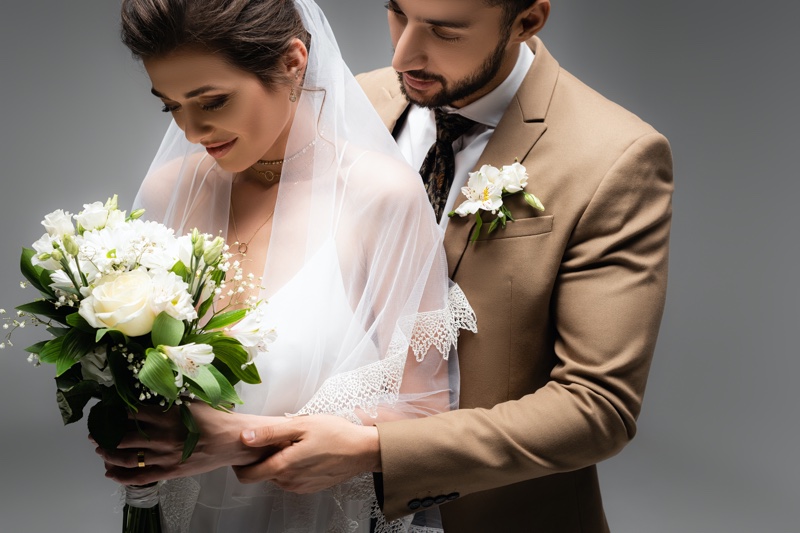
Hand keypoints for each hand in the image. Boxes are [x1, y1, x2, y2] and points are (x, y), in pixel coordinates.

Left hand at [93, 403, 290, 484]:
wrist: (233, 441)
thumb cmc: (216, 419)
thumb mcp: (193, 401)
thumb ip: (172, 398)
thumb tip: (155, 388)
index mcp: (167, 415)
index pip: (132, 412)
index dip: (116, 411)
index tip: (107, 409)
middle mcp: (162, 436)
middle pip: (123, 436)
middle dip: (104, 434)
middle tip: (95, 431)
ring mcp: (164, 456)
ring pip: (126, 458)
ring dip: (108, 454)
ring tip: (99, 449)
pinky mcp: (169, 471)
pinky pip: (140, 477)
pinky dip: (122, 477)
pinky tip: (110, 473)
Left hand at [233, 414, 380, 492]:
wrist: (363, 451)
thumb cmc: (336, 434)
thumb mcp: (301, 424)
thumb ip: (270, 432)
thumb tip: (246, 437)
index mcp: (284, 465)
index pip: (248, 476)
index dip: (240, 465)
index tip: (245, 451)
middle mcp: (289, 481)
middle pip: (262, 474)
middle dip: (263, 459)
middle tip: (276, 439)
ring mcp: (300, 486)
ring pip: (277, 476)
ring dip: (279, 462)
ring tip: (294, 443)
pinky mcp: (310, 487)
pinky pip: (291, 479)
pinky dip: (292, 468)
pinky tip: (304, 453)